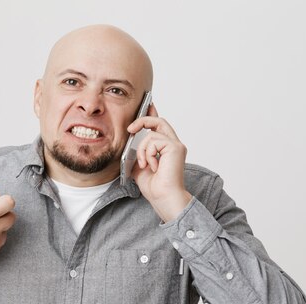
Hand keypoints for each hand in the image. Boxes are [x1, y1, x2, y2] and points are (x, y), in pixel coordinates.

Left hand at [129, 104, 191, 221]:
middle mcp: (173, 145)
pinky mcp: (175, 148)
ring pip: (152, 133)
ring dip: (142, 149)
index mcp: (166, 148)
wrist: (163, 197)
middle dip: (143, 120)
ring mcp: (176, 145)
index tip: (147, 105)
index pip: (159, 126)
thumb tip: (129, 142)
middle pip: (159, 121)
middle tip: (130, 129)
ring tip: (144, 164)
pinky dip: (148, 153)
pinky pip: (154, 140)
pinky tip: (152, 165)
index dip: (152, 114)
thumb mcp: (139, 166)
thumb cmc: (154, 186)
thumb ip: (137, 153)